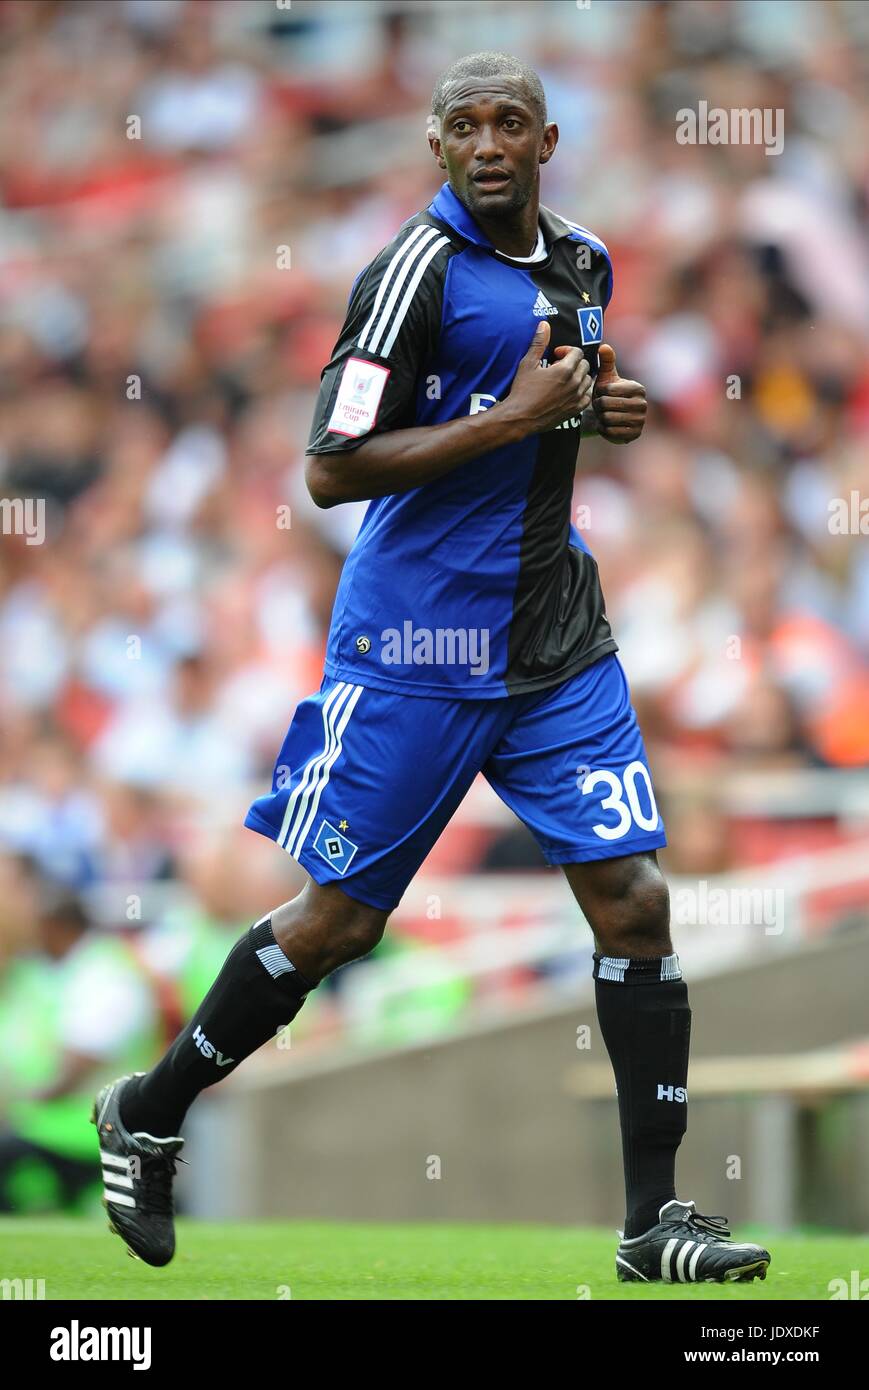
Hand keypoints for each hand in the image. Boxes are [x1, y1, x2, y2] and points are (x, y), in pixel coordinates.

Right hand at [504, 321, 592, 435]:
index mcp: (564, 370)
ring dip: (578, 376)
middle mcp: (574, 383)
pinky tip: (569, 392)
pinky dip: (581, 392)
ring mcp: (576, 398)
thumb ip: (539, 343)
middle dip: (574, 362)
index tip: (556, 355)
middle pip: (584, 365)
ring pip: (587, 380)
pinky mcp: (575, 410)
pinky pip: (587, 396)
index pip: (577, 352)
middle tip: (559, 367)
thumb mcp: (528, 364)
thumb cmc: (522, 390)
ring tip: (564, 379)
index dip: (567, 351)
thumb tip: (544, 324)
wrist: (520, 418)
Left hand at [592, 344, 646, 442]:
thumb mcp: (607, 376)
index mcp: (638, 389)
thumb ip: (606, 361)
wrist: (611, 414)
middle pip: (607, 406)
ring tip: (602, 413)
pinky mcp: (634, 435)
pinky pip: (610, 432)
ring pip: (607, 419)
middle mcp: (643, 405)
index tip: (600, 392)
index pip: (609, 390)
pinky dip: (602, 429)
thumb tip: (604, 346)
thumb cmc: (608, 392)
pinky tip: (604, 424)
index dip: (599, 391)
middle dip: (598, 405)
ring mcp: (640, 421)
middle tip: (599, 405)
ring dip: (600, 417)